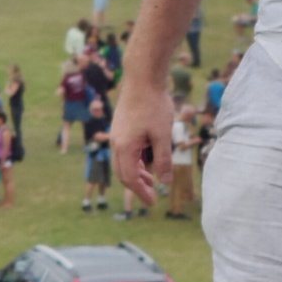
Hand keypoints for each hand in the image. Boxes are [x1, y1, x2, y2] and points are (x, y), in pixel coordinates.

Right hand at [110, 80, 171, 203]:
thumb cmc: (154, 105)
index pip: (130, 178)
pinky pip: (124, 151)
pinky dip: (134, 161)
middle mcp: (116, 143)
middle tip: (152, 196)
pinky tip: (147, 161)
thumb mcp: (163, 135)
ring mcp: (117, 134)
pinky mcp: (121, 127)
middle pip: (123, 173)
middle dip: (137, 186)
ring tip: (152, 180)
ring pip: (123, 162)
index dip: (141, 192)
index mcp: (125, 147)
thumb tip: (165, 182)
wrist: (142, 78)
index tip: (152, 203)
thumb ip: (163, 160)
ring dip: (136, 174)